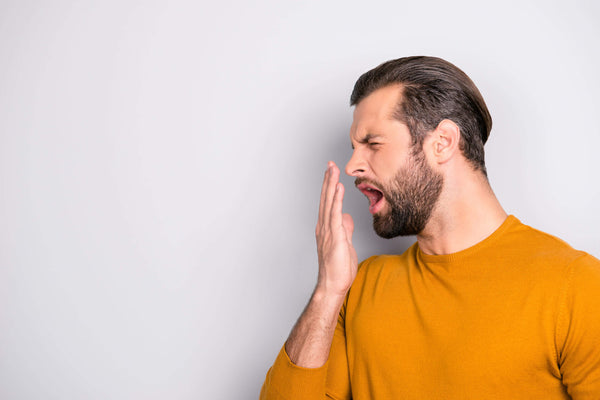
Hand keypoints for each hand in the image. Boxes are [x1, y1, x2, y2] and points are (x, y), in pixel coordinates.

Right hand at [315, 161, 357, 296]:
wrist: (333, 285)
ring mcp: (328, 231)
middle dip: (328, 180)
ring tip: (333, 169)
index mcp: (327, 228)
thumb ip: (345, 229)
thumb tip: (347, 217)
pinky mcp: (334, 237)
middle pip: (326, 199)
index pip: (328, 203)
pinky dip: (336, 200)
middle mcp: (324, 227)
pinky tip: (338, 188)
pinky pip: (335, 214)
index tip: (332, 173)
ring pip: (329, 203)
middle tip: (330, 164)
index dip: (329, 187)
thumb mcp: (345, 244)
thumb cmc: (338, 269)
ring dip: (331, 185)